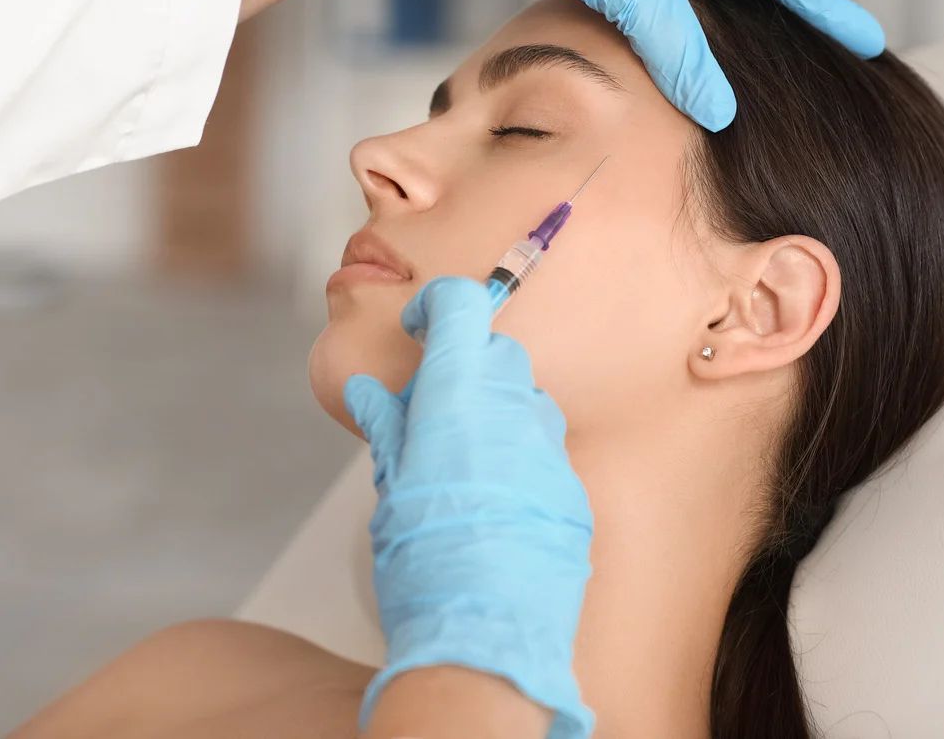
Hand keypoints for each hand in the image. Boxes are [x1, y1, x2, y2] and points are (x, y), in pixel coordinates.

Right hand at [345, 277, 594, 738]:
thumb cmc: (427, 561)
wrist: (486, 635)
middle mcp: (515, 409)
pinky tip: (494, 507)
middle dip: (466, 369)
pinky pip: (545, 454)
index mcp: (460, 395)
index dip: (438, 308)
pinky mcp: (572, 489)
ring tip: (460, 470)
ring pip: (525, 404)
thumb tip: (371, 392)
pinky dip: (519, 462)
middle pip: (497, 354)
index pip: (461, 307)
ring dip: (494, 416)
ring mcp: (551, 448)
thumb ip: (388, 428)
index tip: (422, 327)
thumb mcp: (391, 488)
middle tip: (431, 413)